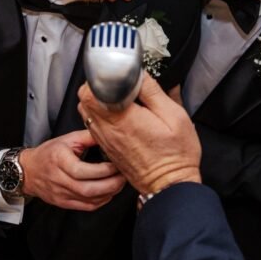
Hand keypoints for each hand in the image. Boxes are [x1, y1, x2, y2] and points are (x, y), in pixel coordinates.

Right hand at [19, 130, 125, 209]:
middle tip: (124, 176)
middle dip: (111, 184)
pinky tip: (108, 192)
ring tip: (119, 183)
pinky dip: (102, 201)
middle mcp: (59, 179)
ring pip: (90, 200)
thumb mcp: (67, 139)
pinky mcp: (64, 203)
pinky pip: (87, 207)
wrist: (29, 171)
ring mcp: (61, 194)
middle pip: (88, 189)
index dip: (104, 170)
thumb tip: (109, 135)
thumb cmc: (49, 153)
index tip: (116, 165)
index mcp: (60, 160)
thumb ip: (89, 136)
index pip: (83, 171)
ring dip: (109, 193)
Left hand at [77, 74, 200, 194]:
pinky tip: (118, 115)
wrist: (170, 185)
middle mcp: (109, 130)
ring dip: (96, 101)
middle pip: (84, 99)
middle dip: (97, 86)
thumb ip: (154, 91)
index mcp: (124, 119)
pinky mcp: (107, 147)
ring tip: (117, 98)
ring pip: (86, 112)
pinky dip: (99, 115)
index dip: (102, 78)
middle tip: (117, 84)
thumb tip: (140, 74)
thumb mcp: (175, 115)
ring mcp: (105, 140)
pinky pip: (93, 125)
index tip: (118, 76)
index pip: (92, 91)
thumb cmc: (176, 155)